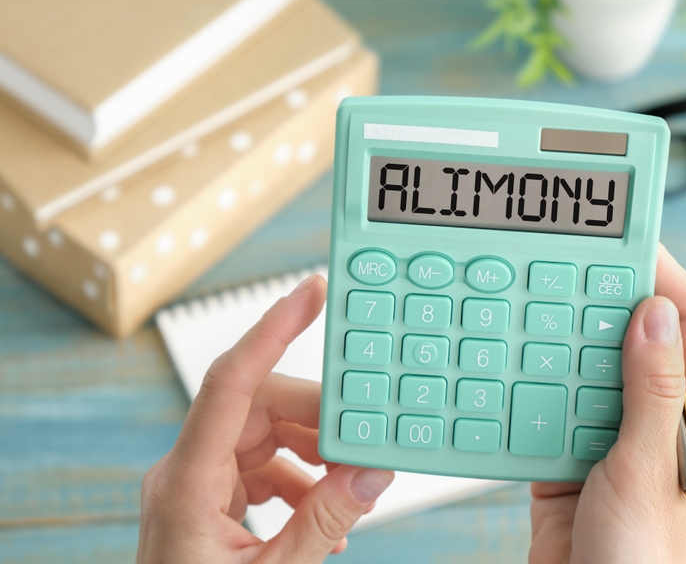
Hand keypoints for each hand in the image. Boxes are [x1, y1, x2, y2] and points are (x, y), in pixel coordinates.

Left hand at [137, 275, 393, 562]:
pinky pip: (260, 467)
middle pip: (257, 409)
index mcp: (185, 484)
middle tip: (365, 439)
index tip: (309, 293)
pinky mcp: (207, 502)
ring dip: (313, 454)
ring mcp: (194, 486)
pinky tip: (325, 511)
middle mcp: (183, 473)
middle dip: (317, 419)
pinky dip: (300, 480)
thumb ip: (325, 522)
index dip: (270, 330)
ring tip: (349, 485)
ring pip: (263, 436)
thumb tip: (371, 472)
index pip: (228, 383)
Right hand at [530, 245, 685, 563]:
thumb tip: (653, 314)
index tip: (629, 240)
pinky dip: (535, 378)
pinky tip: (516, 362)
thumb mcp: (646, 474)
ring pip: (592, 363)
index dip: (663, 276)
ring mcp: (616, 436)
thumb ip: (652, 394)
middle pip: (637, 334)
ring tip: (540, 301)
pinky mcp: (574, 454)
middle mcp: (662, 421)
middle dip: (606, 297)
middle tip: (570, 262)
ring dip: (566, 335)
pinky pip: (555, 399)